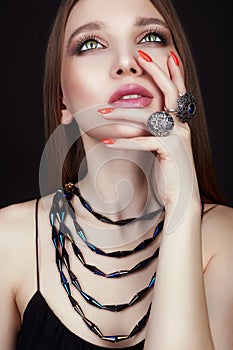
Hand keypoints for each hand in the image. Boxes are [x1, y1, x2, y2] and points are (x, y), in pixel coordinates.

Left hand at [99, 51, 200, 230]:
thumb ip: (149, 131)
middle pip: (171, 92)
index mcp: (179, 123)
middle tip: (140, 56)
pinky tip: (108, 142)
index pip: (178, 91)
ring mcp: (178, 138)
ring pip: (150, 117)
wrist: (180, 196)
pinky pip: (145, 142)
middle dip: (156, 72)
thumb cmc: (166, 171)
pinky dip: (125, 142)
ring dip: (123, 113)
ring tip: (101, 112)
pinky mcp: (171, 153)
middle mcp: (182, 126)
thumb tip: (128, 120)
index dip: (170, 72)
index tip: (158, 55)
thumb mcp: (157, 146)